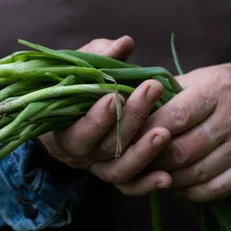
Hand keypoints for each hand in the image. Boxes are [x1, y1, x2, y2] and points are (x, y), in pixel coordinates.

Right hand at [37, 36, 171, 185]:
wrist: (69, 113)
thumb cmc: (74, 87)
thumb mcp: (80, 68)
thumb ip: (99, 56)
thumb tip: (125, 43)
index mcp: (63, 130)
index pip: (78, 130)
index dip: (96, 117)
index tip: (115, 95)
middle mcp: (80, 155)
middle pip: (106, 146)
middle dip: (130, 119)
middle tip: (151, 90)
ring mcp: (99, 168)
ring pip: (120, 170)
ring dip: (142, 153)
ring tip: (164, 133)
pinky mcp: (117, 176)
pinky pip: (131, 186)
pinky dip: (147, 184)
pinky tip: (167, 178)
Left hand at [122, 58, 230, 201]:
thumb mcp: (207, 76)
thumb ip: (170, 91)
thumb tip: (131, 105)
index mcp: (216, 91)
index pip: (174, 117)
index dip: (145, 130)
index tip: (125, 135)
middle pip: (180, 151)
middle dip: (150, 159)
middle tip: (131, 160)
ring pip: (193, 174)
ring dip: (164, 178)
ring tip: (148, 173)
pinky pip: (214, 190)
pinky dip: (188, 192)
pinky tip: (175, 185)